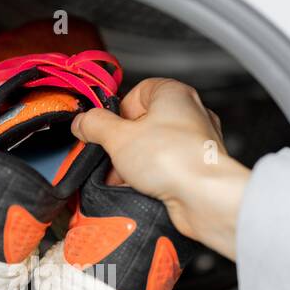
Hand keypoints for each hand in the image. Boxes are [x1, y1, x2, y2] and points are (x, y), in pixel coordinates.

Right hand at [71, 78, 249, 259]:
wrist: (205, 196)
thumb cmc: (174, 159)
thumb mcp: (118, 138)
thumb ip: (96, 126)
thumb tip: (83, 121)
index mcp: (173, 93)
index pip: (136, 93)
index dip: (116, 113)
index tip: (103, 130)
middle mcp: (190, 113)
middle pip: (143, 124)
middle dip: (122, 146)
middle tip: (111, 159)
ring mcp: (196, 142)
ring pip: (154, 148)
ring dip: (134, 165)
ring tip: (127, 179)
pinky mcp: (198, 168)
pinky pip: (167, 168)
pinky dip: (153, 178)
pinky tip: (143, 189)